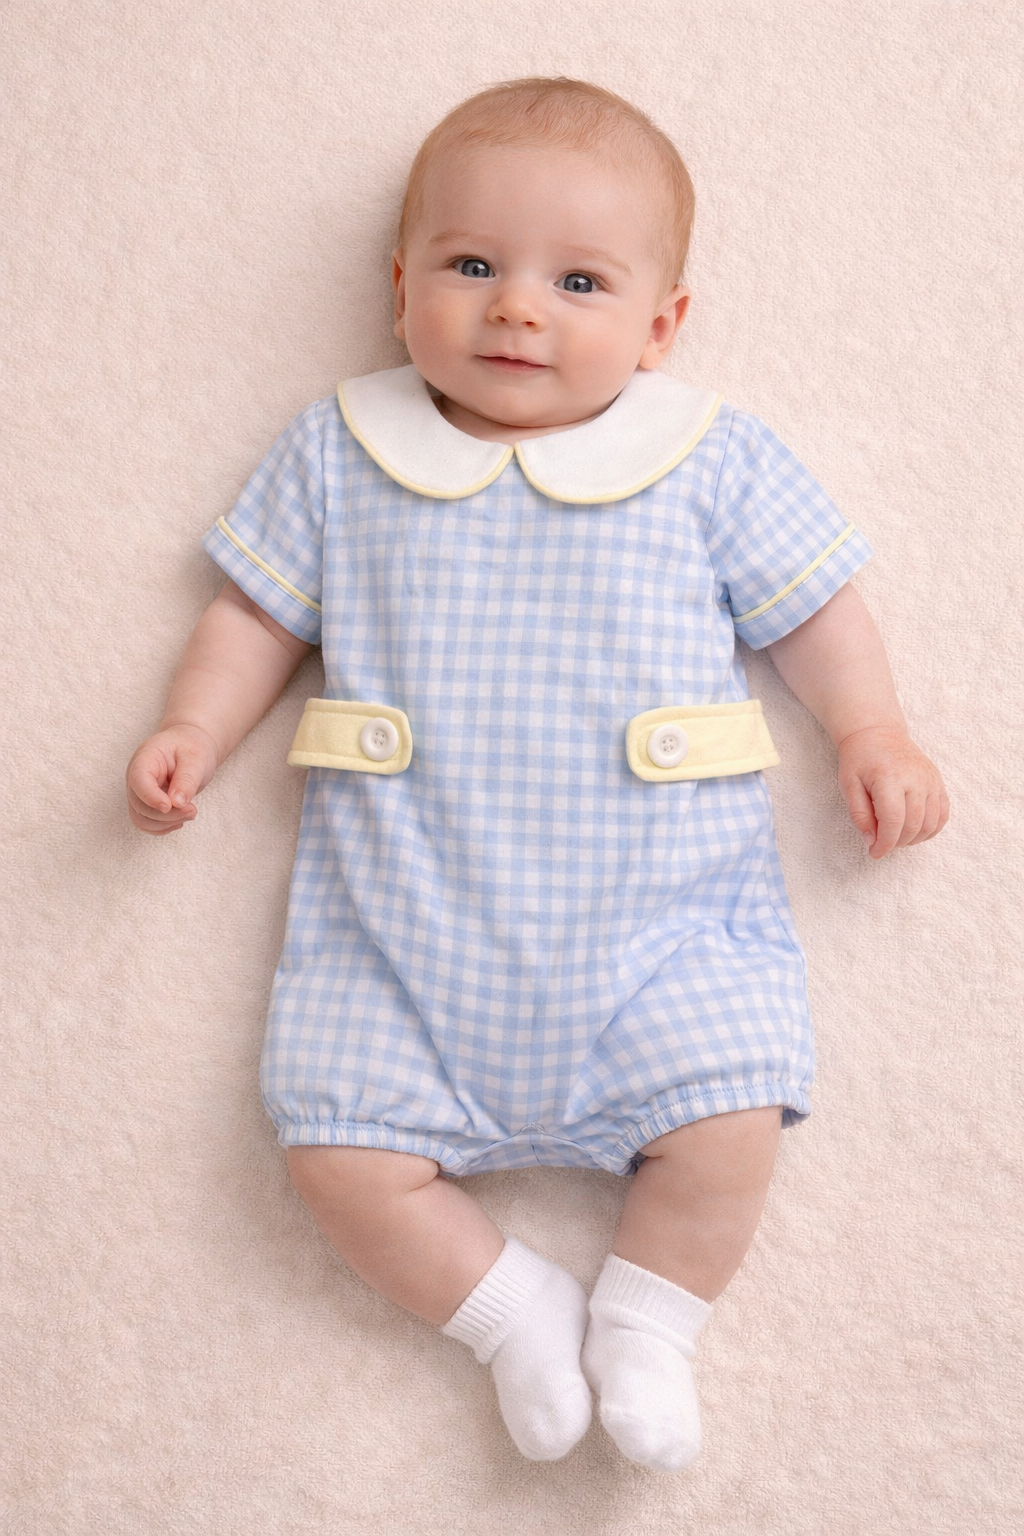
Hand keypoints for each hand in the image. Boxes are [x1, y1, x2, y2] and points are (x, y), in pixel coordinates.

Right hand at [125, 723, 218, 835]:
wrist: (190, 746)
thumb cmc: (192, 747)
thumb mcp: (196, 758)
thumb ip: (187, 779)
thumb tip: (177, 803)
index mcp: (145, 758)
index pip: (138, 780)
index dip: (150, 797)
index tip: (169, 806)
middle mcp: (136, 777)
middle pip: (139, 805)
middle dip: (167, 815)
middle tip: (193, 810)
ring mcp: (139, 792)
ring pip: (140, 819)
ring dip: (166, 823)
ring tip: (190, 812)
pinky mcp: (145, 804)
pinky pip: (146, 823)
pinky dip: (163, 827)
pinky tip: (180, 820)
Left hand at [837, 725, 948, 858]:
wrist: (878, 733)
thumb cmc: (860, 759)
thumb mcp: (848, 784)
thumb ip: (859, 814)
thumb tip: (871, 840)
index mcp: (890, 778)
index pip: (893, 822)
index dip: (885, 844)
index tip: (875, 853)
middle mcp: (916, 779)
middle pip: (913, 826)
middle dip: (896, 843)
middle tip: (881, 843)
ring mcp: (931, 780)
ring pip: (931, 824)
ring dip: (913, 839)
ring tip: (895, 837)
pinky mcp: (938, 782)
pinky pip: (943, 814)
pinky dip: (931, 829)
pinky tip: (914, 832)